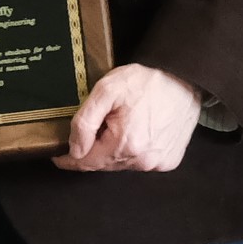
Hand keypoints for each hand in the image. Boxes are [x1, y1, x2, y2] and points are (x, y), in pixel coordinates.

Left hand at [58, 63, 201, 172]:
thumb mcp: (106, 90)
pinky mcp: (169, 161)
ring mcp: (158, 163)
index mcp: (125, 145)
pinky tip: (138, 132)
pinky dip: (134, 152)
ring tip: (120, 125)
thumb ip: (85, 121)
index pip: (86, 163)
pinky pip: (141, 162)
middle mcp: (143, 161)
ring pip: (122, 164)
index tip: (58, 156)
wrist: (184, 78)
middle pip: (104, 164)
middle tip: (96, 126)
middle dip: (94, 150)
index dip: (69, 159)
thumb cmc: (147, 81)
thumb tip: (75, 150)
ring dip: (115, 151)